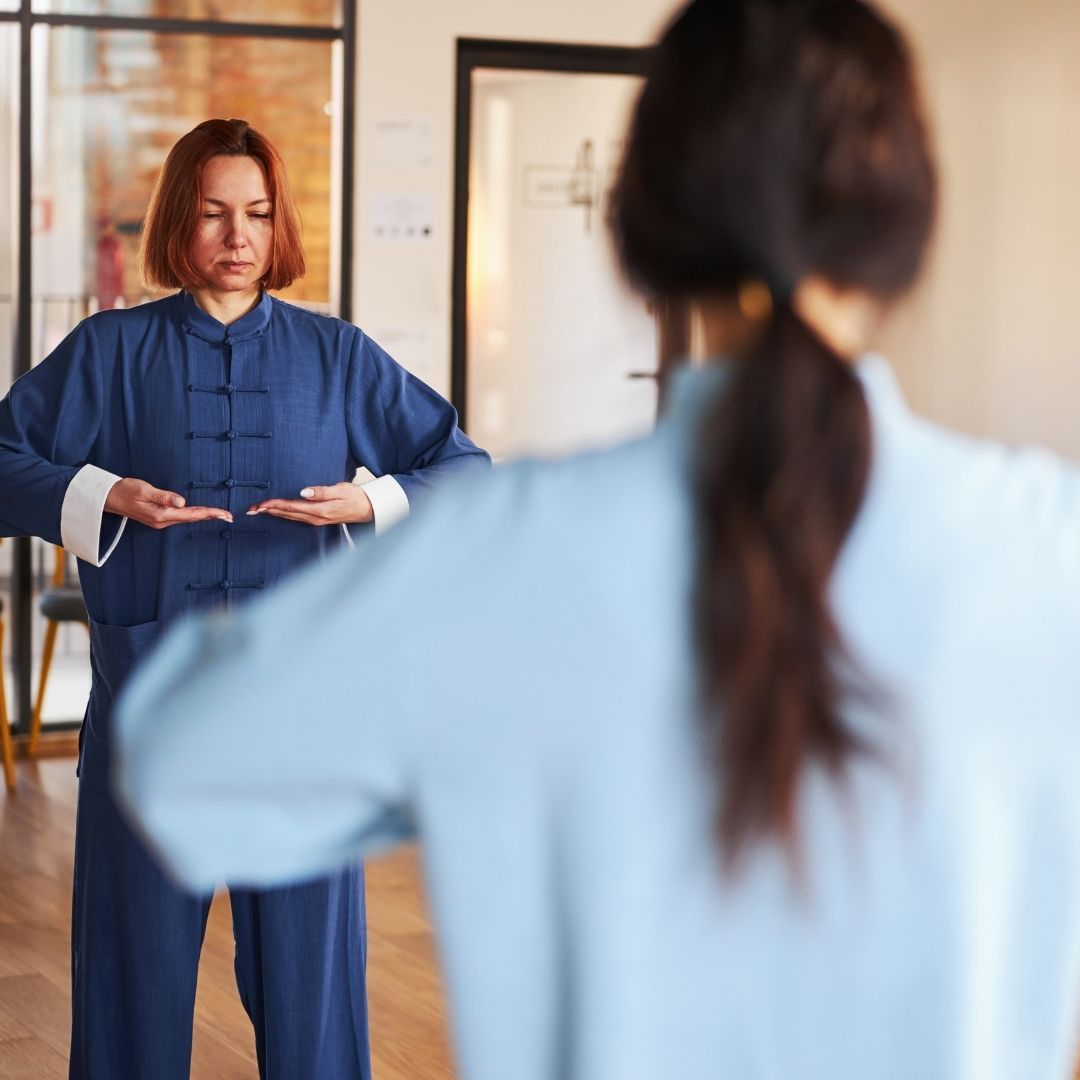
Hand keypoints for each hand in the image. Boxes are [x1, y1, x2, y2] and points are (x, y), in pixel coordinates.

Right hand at [104, 478, 232, 528]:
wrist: (108, 497)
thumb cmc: (124, 491)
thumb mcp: (144, 489)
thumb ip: (163, 496)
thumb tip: (182, 501)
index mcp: (160, 515)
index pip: (191, 514)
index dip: (209, 513)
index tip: (224, 514)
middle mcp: (162, 521)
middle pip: (192, 518)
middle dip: (211, 516)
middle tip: (229, 516)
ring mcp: (160, 521)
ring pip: (187, 518)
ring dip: (204, 516)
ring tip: (220, 515)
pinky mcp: (158, 517)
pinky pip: (180, 517)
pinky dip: (193, 515)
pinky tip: (201, 513)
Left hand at [245, 483, 372, 525]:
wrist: (368, 509)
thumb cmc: (356, 497)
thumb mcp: (341, 489)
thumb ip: (322, 491)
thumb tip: (303, 491)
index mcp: (319, 510)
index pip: (291, 506)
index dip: (274, 505)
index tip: (260, 504)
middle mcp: (315, 518)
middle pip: (286, 514)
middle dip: (268, 511)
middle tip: (250, 509)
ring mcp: (316, 520)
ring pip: (289, 517)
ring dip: (273, 513)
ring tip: (258, 511)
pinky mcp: (318, 519)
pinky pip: (296, 518)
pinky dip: (283, 514)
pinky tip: (277, 512)